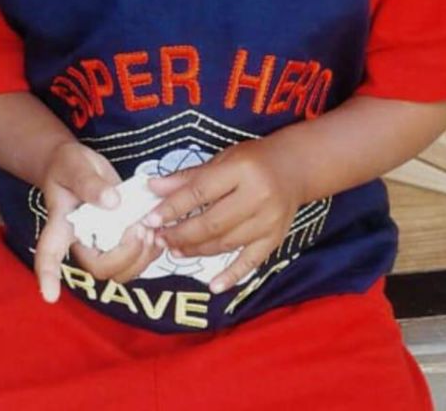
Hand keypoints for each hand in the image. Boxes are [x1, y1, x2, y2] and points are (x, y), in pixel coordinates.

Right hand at [35, 141, 161, 303]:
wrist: (77, 166)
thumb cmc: (69, 166)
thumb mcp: (75, 165)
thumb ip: (90, 183)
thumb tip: (112, 203)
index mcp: (62, 225)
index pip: (49, 255)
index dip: (49, 276)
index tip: (50, 296)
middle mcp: (82, 241)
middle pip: (99, 269)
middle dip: (125, 255)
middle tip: (139, 228)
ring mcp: (102, 243)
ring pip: (120, 271)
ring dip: (141, 257)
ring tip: (150, 229)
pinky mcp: (120, 239)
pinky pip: (136, 259)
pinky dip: (150, 251)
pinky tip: (156, 232)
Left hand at [144, 136, 305, 293]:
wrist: (295, 167)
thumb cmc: (253, 160)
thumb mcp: (222, 160)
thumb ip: (188, 177)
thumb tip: (153, 187)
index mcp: (241, 170)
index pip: (200, 192)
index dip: (172, 207)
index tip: (150, 219)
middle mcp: (257, 196)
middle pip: (211, 223)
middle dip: (181, 234)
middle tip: (159, 239)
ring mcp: (268, 220)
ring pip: (225, 243)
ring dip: (196, 250)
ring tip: (175, 250)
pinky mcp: (275, 238)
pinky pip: (251, 261)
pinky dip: (232, 275)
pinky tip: (214, 286)